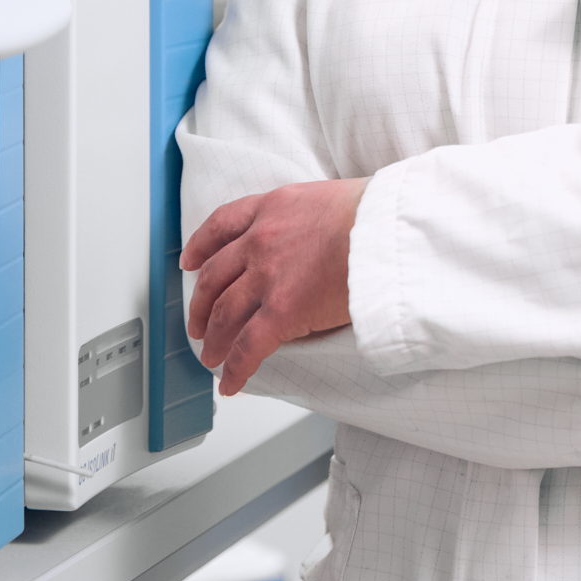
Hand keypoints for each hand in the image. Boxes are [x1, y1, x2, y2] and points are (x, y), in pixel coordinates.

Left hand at [182, 177, 367, 397]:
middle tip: (199, 321)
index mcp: (273, 207)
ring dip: (214, 340)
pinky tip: (230, 382)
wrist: (388, 230)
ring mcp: (267, 277)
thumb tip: (321, 233)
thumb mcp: (332, 197)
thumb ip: (311, 215)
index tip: (191, 261)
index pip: (222, 225)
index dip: (200, 246)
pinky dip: (235, 368)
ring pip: (225, 314)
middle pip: (215, 276)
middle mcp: (261, 240)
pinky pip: (249, 347)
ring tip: (211, 356)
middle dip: (201, 304)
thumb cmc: (377, 214)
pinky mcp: (282, 312)